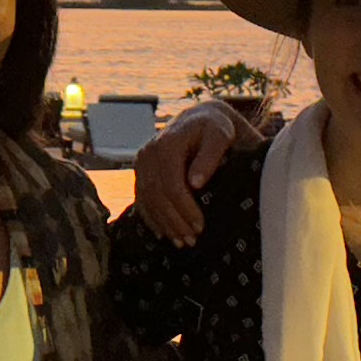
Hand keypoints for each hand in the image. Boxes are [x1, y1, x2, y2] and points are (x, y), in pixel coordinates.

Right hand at [129, 101, 243, 245]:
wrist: (199, 119)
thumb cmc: (214, 129)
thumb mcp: (219, 136)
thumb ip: (210, 157)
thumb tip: (195, 183)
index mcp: (167, 144)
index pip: (171, 184)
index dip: (184, 208)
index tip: (200, 226)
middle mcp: (148, 153)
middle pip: (157, 195)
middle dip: (174, 221)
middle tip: (192, 240)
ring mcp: (141, 163)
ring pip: (147, 200)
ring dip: (164, 224)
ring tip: (182, 242)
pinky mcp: (140, 172)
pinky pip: (142, 199)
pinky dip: (152, 219)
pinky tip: (164, 233)